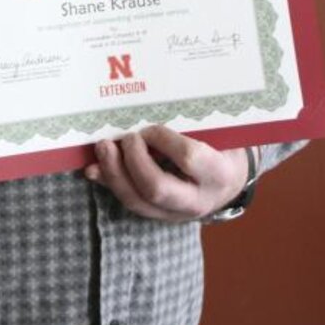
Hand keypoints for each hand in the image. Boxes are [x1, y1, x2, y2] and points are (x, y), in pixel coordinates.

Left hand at [84, 124, 251, 221]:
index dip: (164, 140)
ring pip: (138, 202)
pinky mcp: (159, 216)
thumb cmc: (222, 148)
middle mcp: (197, 199)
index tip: (150, 126)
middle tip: (125, 138)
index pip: (189, 158)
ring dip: (114, 173)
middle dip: (133, 161)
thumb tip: (150, 108)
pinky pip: (131, 204)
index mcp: (218, 173)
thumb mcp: (218, 134)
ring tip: (103, 148)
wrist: (230, 183)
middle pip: (157, 188)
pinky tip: (94, 169)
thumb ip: (191, 125)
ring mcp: (176, 213)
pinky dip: (110, 184)